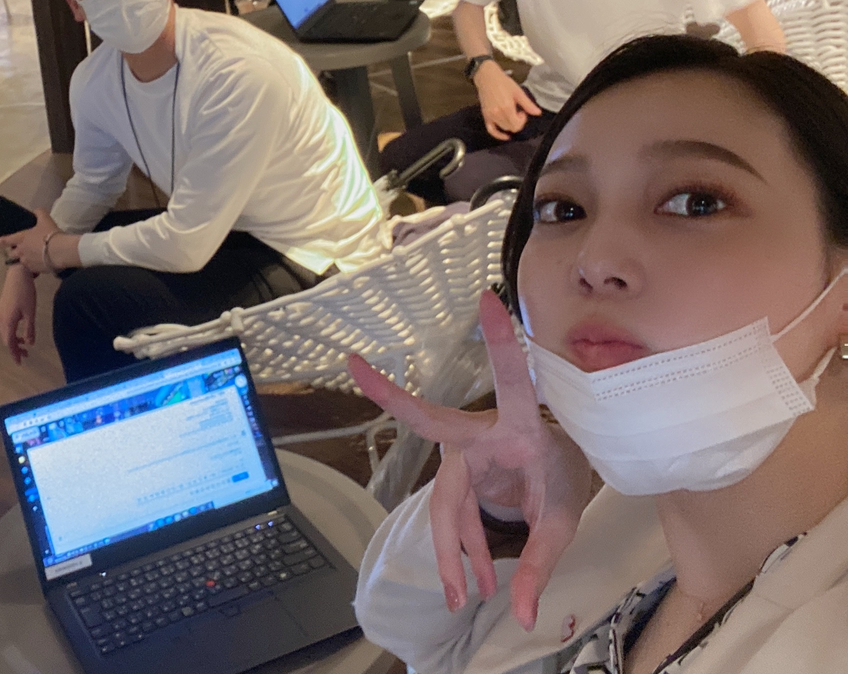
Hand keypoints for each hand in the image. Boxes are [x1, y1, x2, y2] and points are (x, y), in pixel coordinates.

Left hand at [0, 209, 66, 274]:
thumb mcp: (45, 219)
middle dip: (13, 252)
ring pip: (21, 262)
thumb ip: (39, 213)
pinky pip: (31, 268)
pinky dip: (33, 265)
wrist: (59, 251)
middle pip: (11, 254)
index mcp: (21, 238)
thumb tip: (36, 211)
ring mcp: (27, 261)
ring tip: (32, 257)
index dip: (0, 241)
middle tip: (19, 250)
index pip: (6, 240)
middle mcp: (21, 251)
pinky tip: (41, 263)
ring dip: (24, 259)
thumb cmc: (49, 234)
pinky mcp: (35, 270)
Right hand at [0, 264, 38, 363]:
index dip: (14, 353)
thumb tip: (29, 344)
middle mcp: (1, 319)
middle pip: (6, 338)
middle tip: (25, 354)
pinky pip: (5, 325)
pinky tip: (20, 329)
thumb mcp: (30, 312)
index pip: (9, 342)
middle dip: (15, 348)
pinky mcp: (2, 307)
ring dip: (13, 339)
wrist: (17, 274)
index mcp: (8, 321)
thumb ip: (29, 329)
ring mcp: (0, 312)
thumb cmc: (26, 292)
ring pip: (5, 332)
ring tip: (25, 342)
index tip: (20, 362)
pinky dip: (12, 331)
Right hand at [348, 291, 593, 630]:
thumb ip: (541, 564)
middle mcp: (482, 431)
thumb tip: (521, 614)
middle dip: (392, 396)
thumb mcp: (561, 522)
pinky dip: (461, 552)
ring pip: (445, 503)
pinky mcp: (456, 471)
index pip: (513, 380)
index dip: (500, 342)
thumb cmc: (561, 478)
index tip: (487, 300)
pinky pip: (452, 516)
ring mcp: (464, 450)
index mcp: (521, 425)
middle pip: (431, 423)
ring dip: (454, 551)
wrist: (556, 476)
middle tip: (353, 364)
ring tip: (464, 596)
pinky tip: (468, 583)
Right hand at [473, 62, 541, 140]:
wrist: (487, 77)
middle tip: (518, 112)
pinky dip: (498, 134)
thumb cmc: (504, 83)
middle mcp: (498, 114)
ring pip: (503, 128)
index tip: (522, 111)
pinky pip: (491, 130)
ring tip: (511, 115)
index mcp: (507, 108)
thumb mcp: (518, 92)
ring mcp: (490, 116)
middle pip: (511, 128)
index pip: (517, 125)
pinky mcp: (485, 116)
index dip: (523, 120)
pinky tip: (505, 135)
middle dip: (518, 122)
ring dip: (510, 125)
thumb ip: (528, 104)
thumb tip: (538, 113)